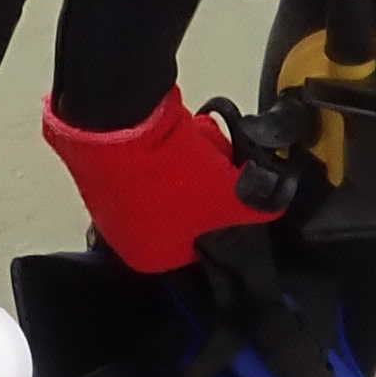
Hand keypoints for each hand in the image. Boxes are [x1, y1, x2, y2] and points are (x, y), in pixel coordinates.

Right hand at [42, 90, 273, 272]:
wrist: (117, 120)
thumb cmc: (171, 177)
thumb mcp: (228, 196)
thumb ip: (256, 208)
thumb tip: (273, 206)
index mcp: (149, 257)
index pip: (200, 250)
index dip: (225, 221)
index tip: (238, 199)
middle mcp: (123, 235)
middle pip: (184, 215)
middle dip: (207, 189)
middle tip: (223, 168)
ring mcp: (108, 198)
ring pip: (167, 184)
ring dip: (189, 165)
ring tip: (204, 143)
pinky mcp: (102, 163)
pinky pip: (146, 162)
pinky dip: (165, 148)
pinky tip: (181, 130)